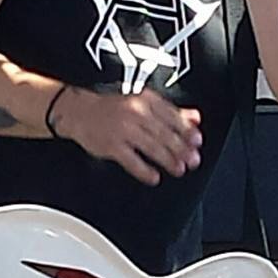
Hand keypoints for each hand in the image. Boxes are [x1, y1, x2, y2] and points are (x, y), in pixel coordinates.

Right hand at [51, 86, 201, 185]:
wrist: (80, 111)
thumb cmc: (114, 108)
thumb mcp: (143, 102)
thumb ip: (171, 111)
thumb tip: (195, 118)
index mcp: (146, 100)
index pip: (172, 116)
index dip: (186, 130)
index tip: (198, 141)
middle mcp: (135, 113)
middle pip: (164, 133)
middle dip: (181, 149)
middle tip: (193, 160)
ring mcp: (123, 129)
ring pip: (151, 147)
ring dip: (168, 160)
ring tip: (179, 170)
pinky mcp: (111, 145)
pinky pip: (131, 160)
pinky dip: (144, 170)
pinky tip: (154, 177)